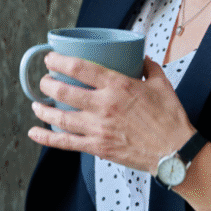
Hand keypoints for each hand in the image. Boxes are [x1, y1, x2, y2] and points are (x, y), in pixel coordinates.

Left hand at [28, 52, 194, 172]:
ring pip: (60, 117)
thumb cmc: (170, 119)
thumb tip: (141, 58)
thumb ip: (148, 67)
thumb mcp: (161, 84)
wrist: (175, 152)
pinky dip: (47, 138)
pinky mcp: (98, 147)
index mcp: (118, 86)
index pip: (79, 68)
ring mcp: (98, 128)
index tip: (51, 59)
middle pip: (64, 91)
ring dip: (44, 108)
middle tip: (44, 80)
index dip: (59, 61)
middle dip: (48, 83)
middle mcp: (104, 105)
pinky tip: (35, 133)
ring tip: (37, 103)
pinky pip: (66, 142)